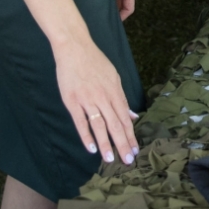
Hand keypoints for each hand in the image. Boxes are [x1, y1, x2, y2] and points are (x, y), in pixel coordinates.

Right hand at [53, 37, 138, 165]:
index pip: (125, 119)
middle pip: (115, 125)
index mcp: (115, 92)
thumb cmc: (95, 62)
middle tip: (128, 160)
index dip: (131, 135)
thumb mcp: (114, 77)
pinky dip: (86, 136)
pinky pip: (81, 121)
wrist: (75, 48)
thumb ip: (121, 98)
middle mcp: (104, 97)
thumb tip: (132, 116)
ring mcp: (88, 100)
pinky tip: (91, 148)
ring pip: (100, 126)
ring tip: (111, 159)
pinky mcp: (72, 101)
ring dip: (106, 144)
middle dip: (123, 144)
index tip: (135, 150)